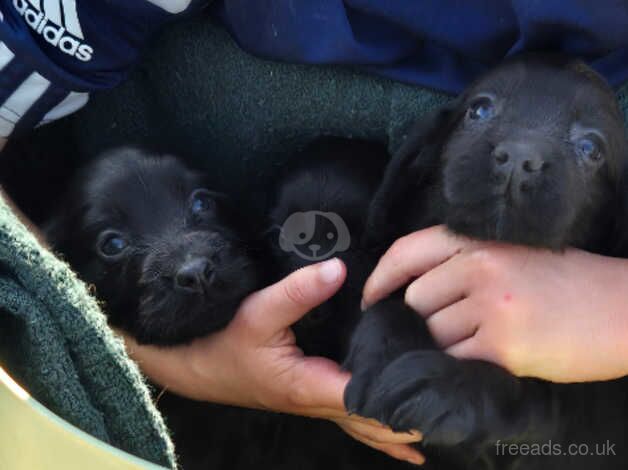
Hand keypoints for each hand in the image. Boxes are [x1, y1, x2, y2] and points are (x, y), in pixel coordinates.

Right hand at [120, 258, 423, 464]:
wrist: (197, 364)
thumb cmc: (223, 341)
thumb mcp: (257, 311)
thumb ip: (298, 292)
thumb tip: (339, 271)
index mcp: (310, 384)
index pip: (366, 398)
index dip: (401, 399)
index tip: (437, 395)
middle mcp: (318, 401)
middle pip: (374, 419)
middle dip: (411, 419)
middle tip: (456, 415)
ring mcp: (315, 403)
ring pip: (366, 424)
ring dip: (400, 429)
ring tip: (442, 431)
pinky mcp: (311, 396)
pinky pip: (354, 418)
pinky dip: (381, 429)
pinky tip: (404, 444)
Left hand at [362, 225, 627, 382]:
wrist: (624, 308)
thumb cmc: (567, 281)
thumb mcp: (511, 253)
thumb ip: (462, 263)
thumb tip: (412, 291)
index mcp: (478, 241)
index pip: (406, 251)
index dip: (379, 278)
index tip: (370, 300)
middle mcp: (479, 267)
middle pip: (415, 301)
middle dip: (423, 320)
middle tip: (450, 328)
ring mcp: (490, 306)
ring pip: (432, 333)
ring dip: (444, 344)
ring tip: (479, 341)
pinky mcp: (503, 345)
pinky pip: (454, 359)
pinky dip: (460, 364)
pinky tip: (487, 358)